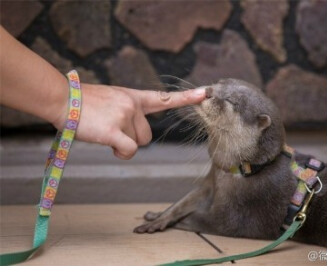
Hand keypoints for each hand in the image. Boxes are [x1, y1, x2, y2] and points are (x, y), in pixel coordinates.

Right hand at [53, 84, 204, 158]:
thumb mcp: (112, 99)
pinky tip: (110, 145)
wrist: (63, 98)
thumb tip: (133, 134)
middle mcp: (133, 105)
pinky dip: (121, 153)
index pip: (165, 98)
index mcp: (134, 97)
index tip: (206, 93)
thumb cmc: (84, 103)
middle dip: (133, 138)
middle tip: (112, 129)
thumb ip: (128, 111)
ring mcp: (125, 116)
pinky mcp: (115, 130)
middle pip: (148, 135)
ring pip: (138, 143)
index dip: (187, 97)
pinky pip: (130, 150)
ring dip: (124, 144)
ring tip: (105, 132)